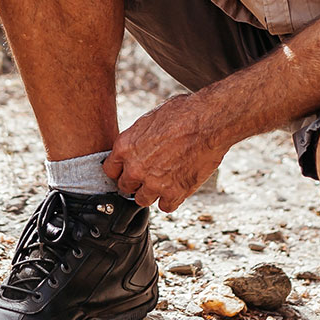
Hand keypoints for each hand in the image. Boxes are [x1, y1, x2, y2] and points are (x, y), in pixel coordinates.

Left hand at [104, 92, 226, 212]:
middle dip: (135, 182)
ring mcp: (154, 183)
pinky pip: (166, 207)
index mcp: (125, 146)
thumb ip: (138, 139)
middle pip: (125, 187)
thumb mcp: (150, 119)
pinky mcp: (175, 193)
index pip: (110, 169)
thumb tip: (138, 146)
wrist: (208, 122)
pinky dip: (171, 200)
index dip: (120, 170)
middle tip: (149, 176)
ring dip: (152, 193)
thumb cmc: (183, 113)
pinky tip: (177, 188)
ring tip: (164, 182)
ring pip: (143, 200)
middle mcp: (135, 168)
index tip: (128, 170)